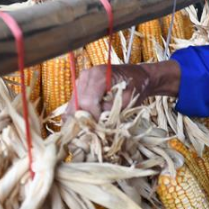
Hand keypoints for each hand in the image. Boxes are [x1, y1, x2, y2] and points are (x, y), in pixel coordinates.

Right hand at [66, 60, 181, 119]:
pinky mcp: (79, 86)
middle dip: (84, 120)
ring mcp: (81, 80)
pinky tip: (85, 123)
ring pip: (72, 105)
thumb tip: (98, 123)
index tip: (100, 129)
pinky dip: (78, 114)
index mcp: (99, 75)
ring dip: (79, 118)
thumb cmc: (136, 86)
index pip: (87, 101)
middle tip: (94, 133)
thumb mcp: (128, 100)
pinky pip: (74, 103)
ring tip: (89, 129)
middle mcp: (86, 75)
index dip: (92, 118)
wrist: (136, 75)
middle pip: (77, 104)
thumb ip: (112, 110)